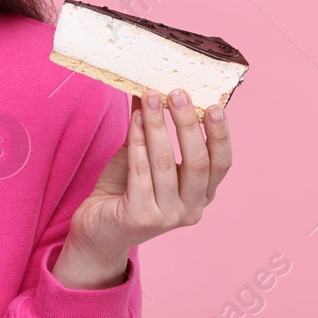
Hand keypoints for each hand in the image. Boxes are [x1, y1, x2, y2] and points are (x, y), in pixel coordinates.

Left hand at [54, 89, 233, 287]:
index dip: (220, 134)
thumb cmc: (123, 190)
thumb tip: (151, 88)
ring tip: (150, 97)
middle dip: (188, 123)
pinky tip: (136, 119)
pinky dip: (138, 142)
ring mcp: (168, 217)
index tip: (214, 105)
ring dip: (158, 126)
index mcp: (202, 195)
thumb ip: (150, 127)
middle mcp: (191, 210)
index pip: (221, 163)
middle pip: (198, 161)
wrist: (96, 229)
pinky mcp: (141, 218)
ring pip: (166, 163)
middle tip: (177, 93)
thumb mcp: (142, 155)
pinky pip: (141, 172)